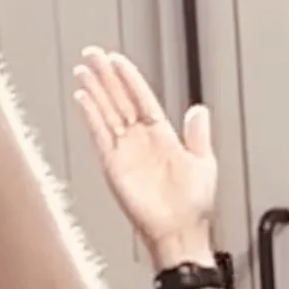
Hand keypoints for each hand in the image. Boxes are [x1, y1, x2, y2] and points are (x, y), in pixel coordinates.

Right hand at [74, 47, 218, 269]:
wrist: (180, 234)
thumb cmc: (194, 207)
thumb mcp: (204, 165)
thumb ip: (199, 136)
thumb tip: (200, 110)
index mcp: (163, 137)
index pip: (142, 99)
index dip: (130, 79)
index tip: (118, 59)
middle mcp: (142, 141)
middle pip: (120, 100)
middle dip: (107, 77)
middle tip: (94, 53)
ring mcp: (126, 151)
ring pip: (107, 112)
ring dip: (96, 90)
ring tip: (84, 68)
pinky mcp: (114, 165)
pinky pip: (100, 134)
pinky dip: (91, 116)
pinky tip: (84, 97)